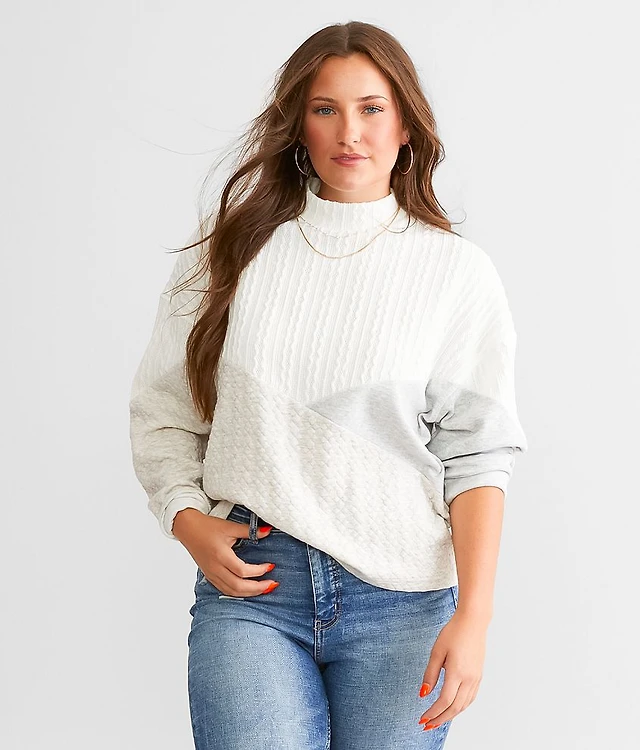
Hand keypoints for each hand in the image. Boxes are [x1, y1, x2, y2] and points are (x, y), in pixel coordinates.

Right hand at [172, 508, 277, 596]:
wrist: (188, 529)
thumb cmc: (207, 527)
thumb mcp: (230, 527)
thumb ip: (249, 531)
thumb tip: (268, 531)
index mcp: (221, 555)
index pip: (242, 570)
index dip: (258, 571)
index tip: (270, 566)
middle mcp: (215, 568)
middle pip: (238, 586)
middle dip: (257, 588)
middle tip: (272, 584)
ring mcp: (211, 574)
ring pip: (231, 591)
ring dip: (249, 593)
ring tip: (264, 589)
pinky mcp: (209, 576)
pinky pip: (225, 590)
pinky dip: (238, 593)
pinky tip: (248, 590)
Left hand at [418, 610, 487, 730]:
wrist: (473, 622)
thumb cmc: (454, 632)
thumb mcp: (437, 651)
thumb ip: (430, 674)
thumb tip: (423, 694)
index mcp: (457, 672)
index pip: (444, 701)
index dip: (433, 713)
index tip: (422, 719)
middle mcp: (469, 679)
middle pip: (455, 708)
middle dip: (440, 719)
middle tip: (427, 725)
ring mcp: (476, 678)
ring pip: (464, 705)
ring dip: (450, 715)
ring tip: (437, 719)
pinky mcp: (479, 676)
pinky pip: (470, 698)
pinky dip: (460, 707)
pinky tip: (452, 707)